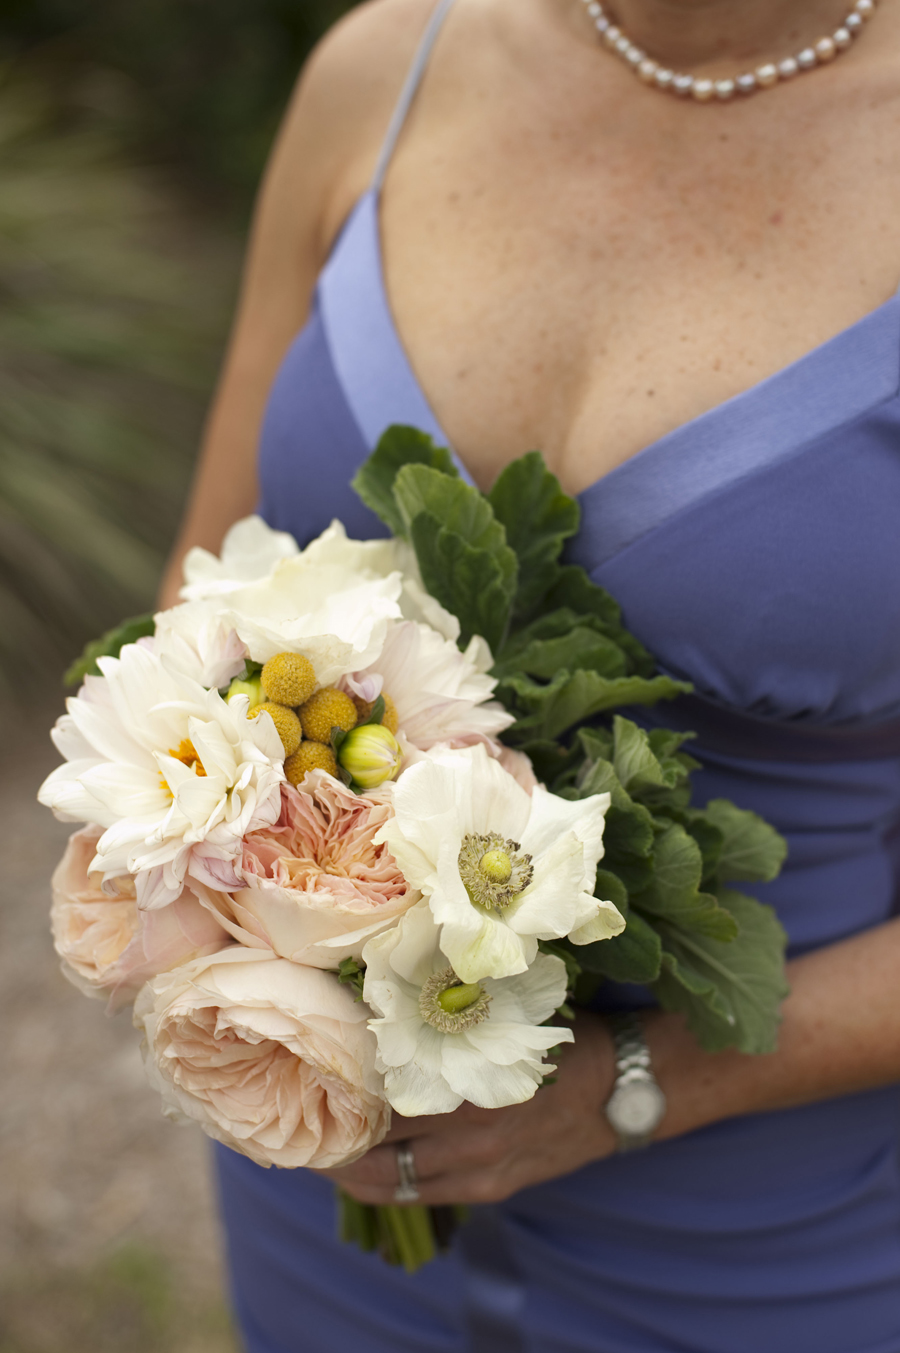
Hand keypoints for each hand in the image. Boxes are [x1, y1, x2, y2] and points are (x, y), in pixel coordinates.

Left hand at [320, 1011, 617, 1205]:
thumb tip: (377, 1004)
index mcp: (467, 1079)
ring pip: (389, 1182)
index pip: (379, 1092)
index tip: (304, 1071)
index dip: (337, 1088)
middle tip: (299, 1116)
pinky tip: (364, 1168)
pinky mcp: (490, 1188)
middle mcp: (468, 1132)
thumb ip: (441, 1022)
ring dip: (349, 1169)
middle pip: (374, 1146)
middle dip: (332, 1136)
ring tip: (320, 1149)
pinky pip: (420, 1194)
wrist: (621, 1085)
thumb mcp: (496, 1015)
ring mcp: (479, 1167)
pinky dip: (386, 1183)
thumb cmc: (553, 1036)